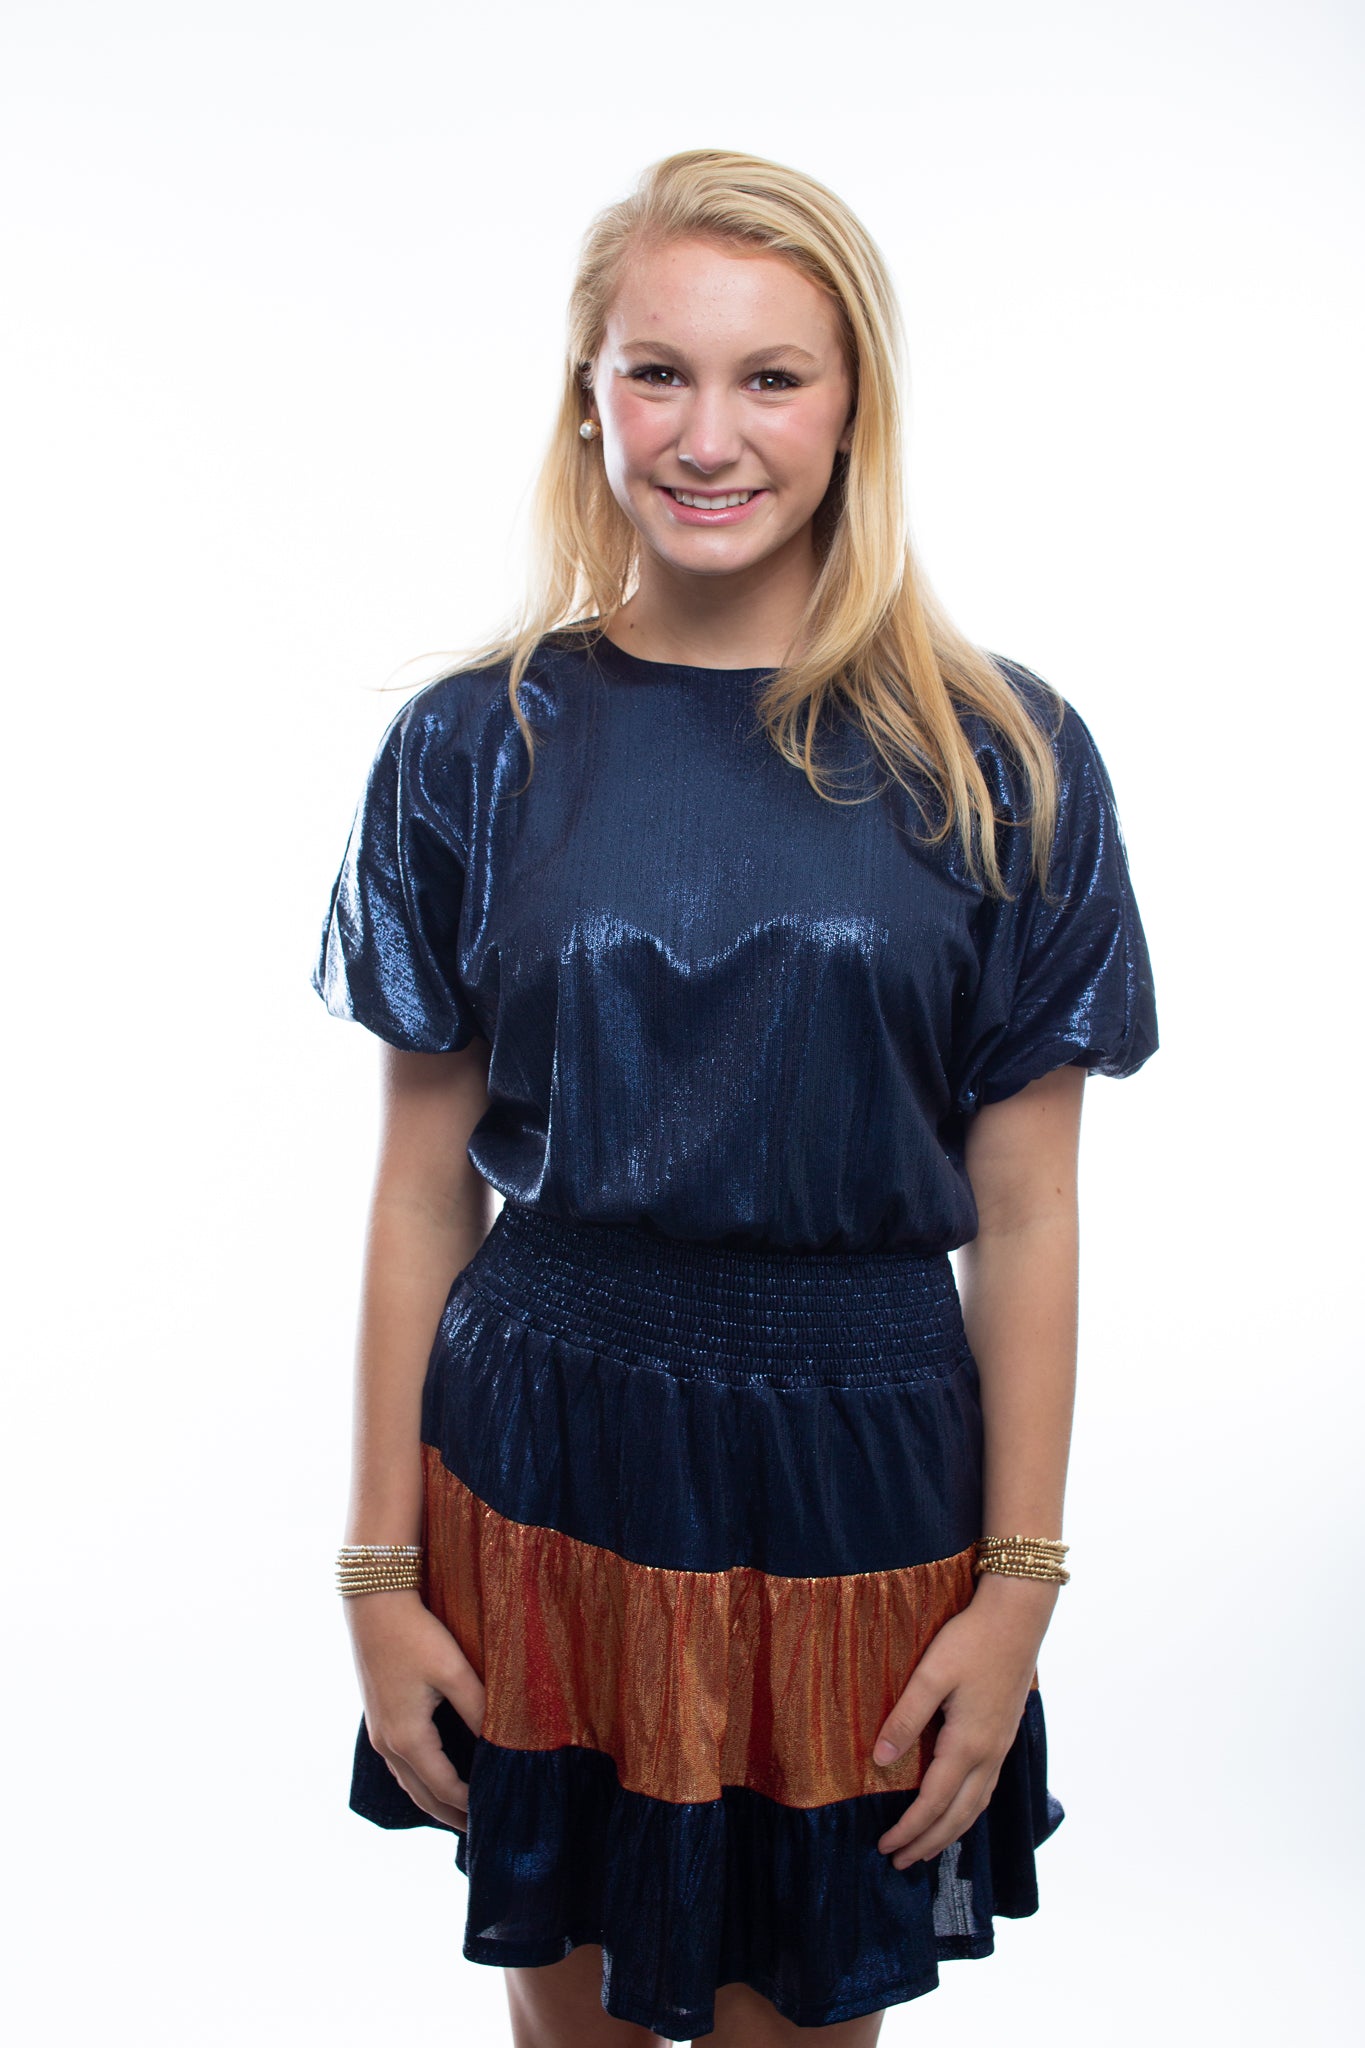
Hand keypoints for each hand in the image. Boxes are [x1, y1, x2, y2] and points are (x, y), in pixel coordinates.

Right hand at [345, 1589, 486, 1829]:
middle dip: (451, 1817)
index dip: (472, 1806)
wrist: (374, 1605)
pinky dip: (421, 1780)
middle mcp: (388, 1744)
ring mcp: (379, 1733)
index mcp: (408, 1739)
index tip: (498, 1817)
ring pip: (409, 1783)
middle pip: (423, 1796)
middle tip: (481, 1833)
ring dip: (434, 1801)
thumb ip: (479, 1709)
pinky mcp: (378, 1718)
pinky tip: (436, 1777)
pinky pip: (401, 1765)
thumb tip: (502, 1742)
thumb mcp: (454, 1671)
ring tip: (461, 1813)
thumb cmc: (416, 1635)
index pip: (446, 1789)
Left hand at [873, 1574, 1058, 1868]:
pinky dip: (968, 1812)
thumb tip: (880, 1761)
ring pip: (976, 1807)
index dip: (909, 1829)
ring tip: (927, 1849)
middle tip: (900, 1863)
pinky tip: (959, 1810)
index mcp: (967, 1745)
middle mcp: (988, 1756)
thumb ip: (905, 1718)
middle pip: (957, 1816)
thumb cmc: (970, 1641)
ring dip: (950, 1833)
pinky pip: (986, 1790)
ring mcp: (1001, 1748)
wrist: (1017, 1619)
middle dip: (928, 1843)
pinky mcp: (1004, 1737)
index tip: (885, 1847)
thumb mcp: (931, 1675)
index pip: (933, 1802)